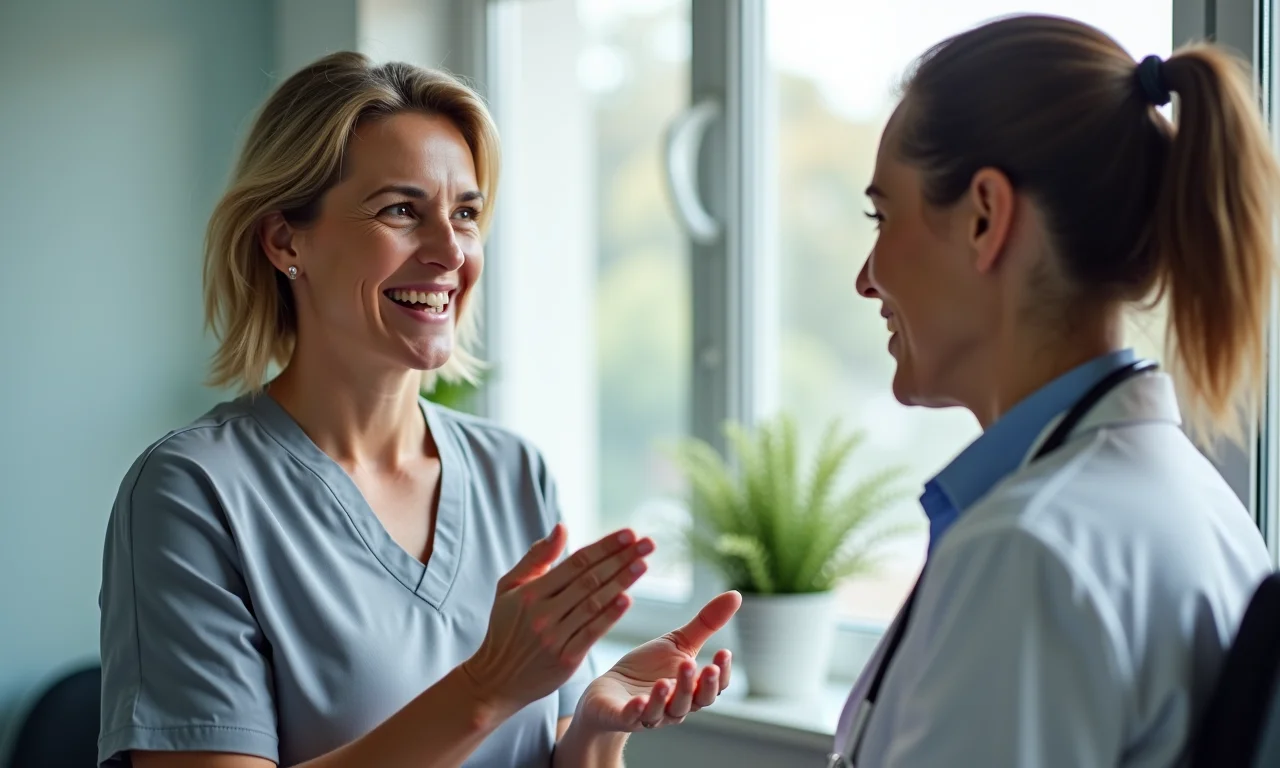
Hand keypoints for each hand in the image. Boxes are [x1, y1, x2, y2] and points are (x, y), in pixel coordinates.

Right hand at [461, 524, 653, 714]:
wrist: (496, 679)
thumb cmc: (505, 628)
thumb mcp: (509, 588)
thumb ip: (537, 557)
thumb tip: (562, 527)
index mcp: (530, 592)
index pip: (576, 562)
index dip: (605, 547)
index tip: (629, 533)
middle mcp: (543, 613)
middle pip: (589, 580)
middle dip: (621, 558)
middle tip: (647, 543)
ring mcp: (554, 637)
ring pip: (594, 604)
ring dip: (622, 582)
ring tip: (643, 564)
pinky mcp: (565, 659)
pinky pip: (592, 633)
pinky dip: (611, 616)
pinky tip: (628, 599)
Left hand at [574, 591, 741, 732]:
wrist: (609, 689)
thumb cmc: (648, 668)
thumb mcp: (678, 643)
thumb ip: (707, 624)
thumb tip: (737, 595)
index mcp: (690, 689)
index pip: (713, 688)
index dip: (720, 674)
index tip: (724, 652)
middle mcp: (673, 707)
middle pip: (691, 702)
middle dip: (697, 686)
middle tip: (701, 667)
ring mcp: (648, 714)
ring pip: (662, 712)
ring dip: (665, 698)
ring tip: (665, 681)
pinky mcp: (621, 717)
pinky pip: (631, 718)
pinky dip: (636, 711)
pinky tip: (638, 701)